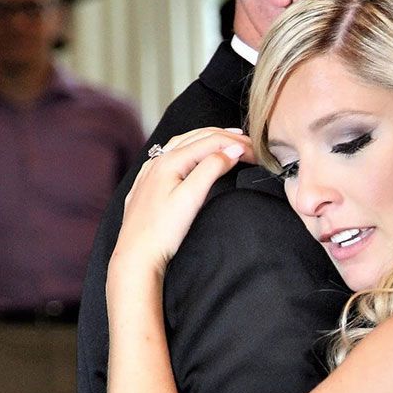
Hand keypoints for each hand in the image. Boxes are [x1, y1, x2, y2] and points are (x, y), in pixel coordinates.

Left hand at [114, 128, 252, 274]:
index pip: (210, 141)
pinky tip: (192, 155)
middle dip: (225, 137)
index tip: (256, 152)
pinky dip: (190, 150)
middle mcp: (157, 161)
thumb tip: (232, 150)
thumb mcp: (191, 198)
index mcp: (169, 161)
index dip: (236, 143)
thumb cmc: (161, 232)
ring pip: (182, 144)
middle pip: (196, 137)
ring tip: (227, 141)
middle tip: (248, 144)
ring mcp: (150, 172)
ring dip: (207, 140)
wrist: (135, 256)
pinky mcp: (147, 185)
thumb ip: (212, 169)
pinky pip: (171, 156)